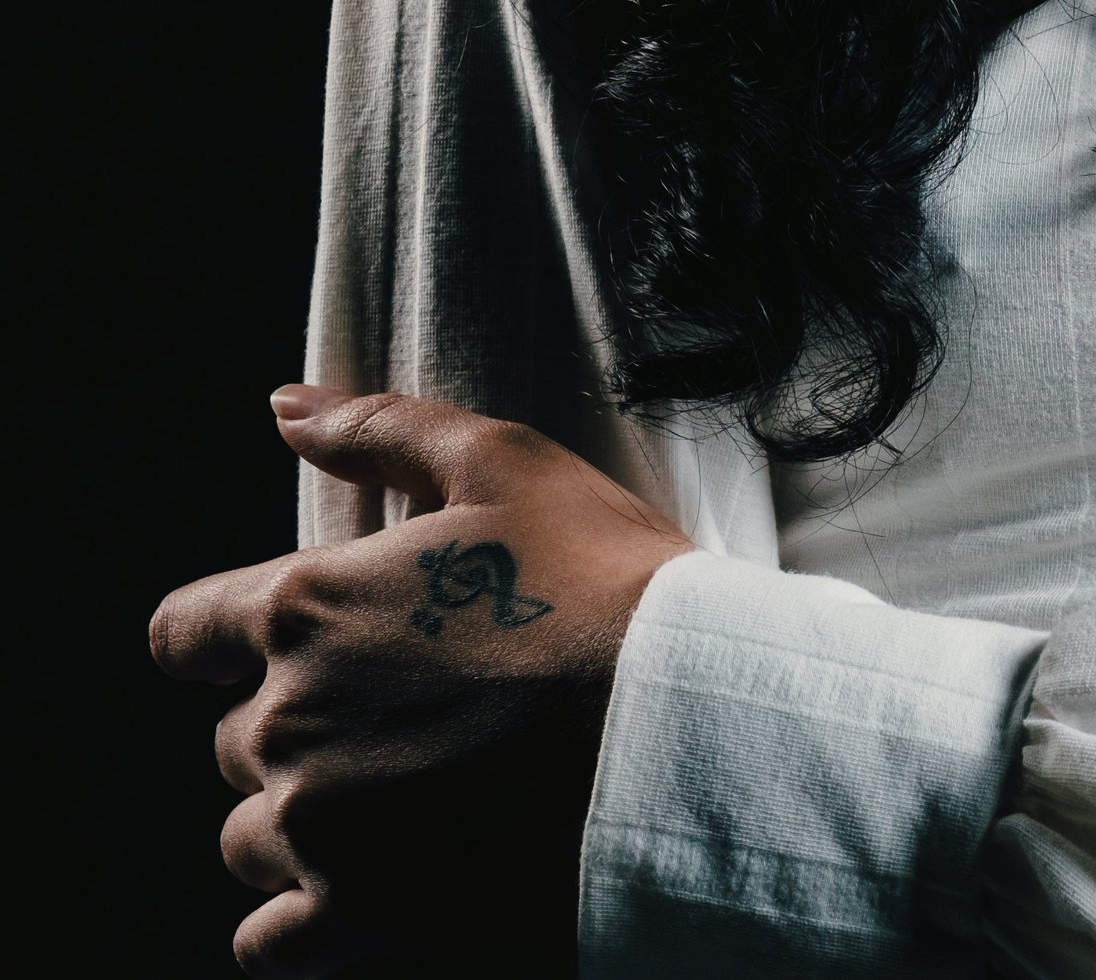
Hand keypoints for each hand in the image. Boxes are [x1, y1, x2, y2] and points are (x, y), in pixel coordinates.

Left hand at [150, 386, 694, 972]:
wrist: (673, 722)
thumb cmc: (597, 576)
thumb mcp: (500, 462)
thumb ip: (376, 429)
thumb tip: (282, 409)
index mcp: (302, 607)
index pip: (183, 635)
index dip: (219, 637)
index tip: (275, 646)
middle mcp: (288, 724)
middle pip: (233, 742)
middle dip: (296, 722)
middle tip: (396, 711)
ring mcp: (318, 829)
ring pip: (250, 837)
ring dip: (301, 818)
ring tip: (398, 794)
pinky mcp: (358, 916)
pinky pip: (268, 942)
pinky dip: (299, 918)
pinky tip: (364, 879)